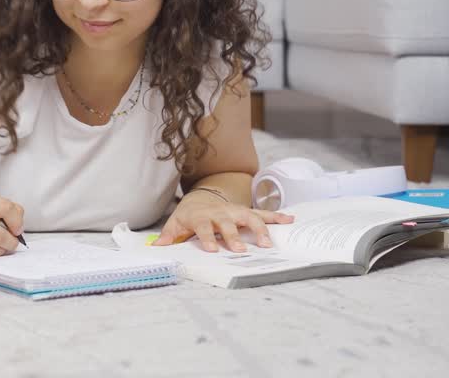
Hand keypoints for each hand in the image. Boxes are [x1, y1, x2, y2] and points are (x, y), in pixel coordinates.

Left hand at [152, 190, 293, 251]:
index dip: (206, 238)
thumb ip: (169, 236)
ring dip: (260, 229)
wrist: (200, 198)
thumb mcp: (175, 224)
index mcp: (201, 216)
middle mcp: (220, 212)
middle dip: (234, 236)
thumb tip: (158, 247)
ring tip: (268, 244)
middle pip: (228, 223)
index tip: (212, 250)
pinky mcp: (246, 211)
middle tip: (241, 250)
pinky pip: (263, 213)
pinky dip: (277, 216)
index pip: (203, 227)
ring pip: (249, 217)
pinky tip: (290, 220)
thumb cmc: (189, 215)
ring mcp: (234, 210)